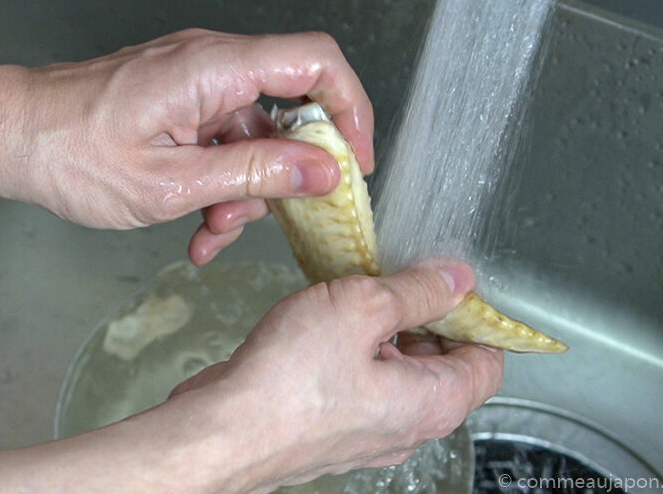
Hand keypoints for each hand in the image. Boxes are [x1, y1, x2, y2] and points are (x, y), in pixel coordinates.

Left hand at [0, 30, 369, 247]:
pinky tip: (198, 226)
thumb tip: (322, 171)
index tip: (354, 163)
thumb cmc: (67, 153)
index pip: (317, 61)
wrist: (9, 137)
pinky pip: (223, 144)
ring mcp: (195, 85)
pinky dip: (220, 186)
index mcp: (213, 69)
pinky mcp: (181, 105)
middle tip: (266, 217)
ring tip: (211, 233)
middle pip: (290, 109)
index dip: (351, 109)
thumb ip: (254, 173)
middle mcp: (211, 66)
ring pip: (255, 138)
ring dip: (244, 193)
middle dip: (284, 173)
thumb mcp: (172, 182)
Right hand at [161, 260, 502, 491]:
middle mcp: (406, 425)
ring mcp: (367, 429)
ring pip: (397, 370)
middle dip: (424, 316)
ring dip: (383, 330)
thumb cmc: (286, 384)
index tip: (452, 282)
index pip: (489, 360)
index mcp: (432, 402)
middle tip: (396, 279)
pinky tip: (325, 324)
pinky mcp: (332, 425)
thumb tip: (455, 280)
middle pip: (442, 363)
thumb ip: (416, 291)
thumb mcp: (361, 308)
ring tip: (353, 297)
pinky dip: (354, 350)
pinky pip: (361, 381)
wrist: (222, 431)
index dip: (476, 315)